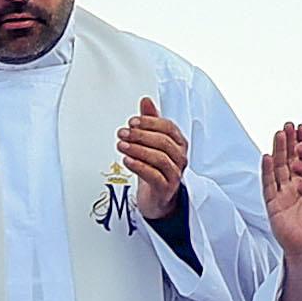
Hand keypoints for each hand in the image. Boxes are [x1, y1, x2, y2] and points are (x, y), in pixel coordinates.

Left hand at [118, 98, 190, 219]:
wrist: (158, 199)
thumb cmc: (156, 170)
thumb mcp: (152, 144)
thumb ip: (150, 122)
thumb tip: (146, 101)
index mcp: (179, 143)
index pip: (168, 127)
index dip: (149, 123)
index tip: (132, 121)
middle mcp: (180, 158)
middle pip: (163, 142)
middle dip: (140, 135)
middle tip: (123, 132)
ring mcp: (174, 174)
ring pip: (159, 158)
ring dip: (138, 150)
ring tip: (121, 145)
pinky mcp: (165, 189)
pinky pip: (154, 176)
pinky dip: (139, 167)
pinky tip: (127, 160)